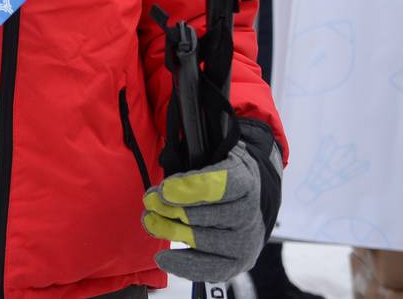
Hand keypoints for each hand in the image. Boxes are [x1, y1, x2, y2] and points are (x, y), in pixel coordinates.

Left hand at [143, 119, 281, 282]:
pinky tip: (163, 259)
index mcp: (245, 178)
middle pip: (206, 215)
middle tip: (150, 201)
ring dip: (170, 229)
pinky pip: (211, 269)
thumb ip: (193, 148)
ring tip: (150, 220)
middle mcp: (251, 212)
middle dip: (171, 209)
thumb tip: (172, 134)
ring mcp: (247, 240)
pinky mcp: (238, 262)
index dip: (191, 188)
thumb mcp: (213, 152)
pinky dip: (185, 265)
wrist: (252, 198)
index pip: (221, 185)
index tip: (166, 189)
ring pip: (202, 239)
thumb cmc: (222, 172)